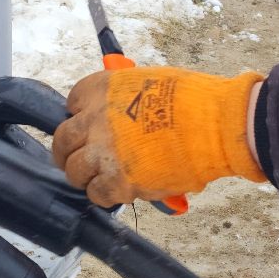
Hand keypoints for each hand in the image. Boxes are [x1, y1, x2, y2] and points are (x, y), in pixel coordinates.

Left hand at [51, 67, 264, 206]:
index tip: (88, 126)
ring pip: (75, 171)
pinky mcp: (118, 181)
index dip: (79, 117)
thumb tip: (124, 116)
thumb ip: (127, 99)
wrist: (215, 124)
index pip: (72, 103)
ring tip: (101, 178)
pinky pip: (96, 194)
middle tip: (78, 159)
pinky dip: (105, 195)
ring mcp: (103, 152)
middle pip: (63, 141)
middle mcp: (94, 119)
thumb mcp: (151, 82)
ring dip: (85, 176)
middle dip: (68, 151)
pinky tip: (119, 190)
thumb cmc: (194, 99)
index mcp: (102, 88)